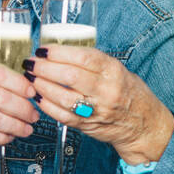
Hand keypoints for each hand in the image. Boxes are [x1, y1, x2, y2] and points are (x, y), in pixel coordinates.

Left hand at [25, 46, 173, 163]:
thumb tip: (58, 50)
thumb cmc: (127, 92)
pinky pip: (62, 115)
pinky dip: (46, 105)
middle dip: (44, 68)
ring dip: (41, 86)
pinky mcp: (87, 125)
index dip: (59, 52)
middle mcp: (106, 90)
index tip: (43, 49)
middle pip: (69, 76)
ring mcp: (97, 109)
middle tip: (30, 63)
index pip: (83, 58)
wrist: (142, 124)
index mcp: (113, 71)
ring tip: (30, 78)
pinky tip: (37, 96)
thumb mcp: (116, 69)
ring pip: (63, 97)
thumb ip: (91, 62)